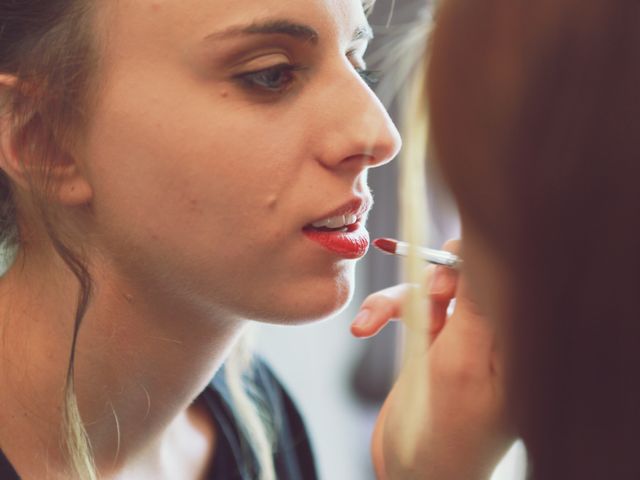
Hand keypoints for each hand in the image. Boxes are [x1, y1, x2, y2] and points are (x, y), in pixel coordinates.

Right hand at [351, 240, 513, 479]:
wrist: (416, 477)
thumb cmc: (448, 435)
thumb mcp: (460, 365)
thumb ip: (473, 305)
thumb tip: (484, 249)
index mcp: (514, 341)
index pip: (506, 277)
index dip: (478, 257)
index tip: (450, 253)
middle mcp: (491, 335)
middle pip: (468, 276)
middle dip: (439, 276)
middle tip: (428, 295)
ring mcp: (460, 338)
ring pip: (431, 290)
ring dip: (395, 299)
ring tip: (369, 321)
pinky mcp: (432, 344)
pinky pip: (408, 311)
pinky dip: (384, 314)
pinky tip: (363, 327)